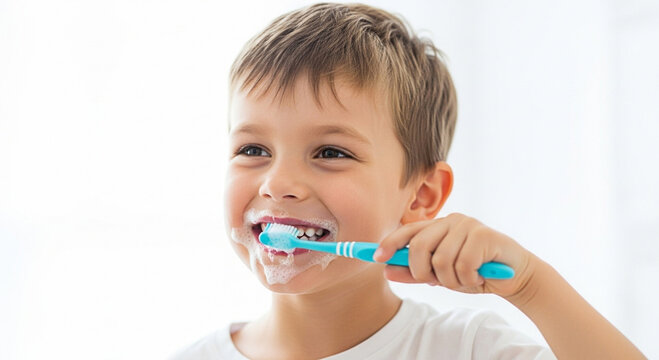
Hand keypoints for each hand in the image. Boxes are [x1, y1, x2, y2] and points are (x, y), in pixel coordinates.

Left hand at [374, 213, 534, 297]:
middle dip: (421, 270)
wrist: (514, 277)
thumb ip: (414, 272)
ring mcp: (468, 225)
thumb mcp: (440, 276)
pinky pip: (462, 264)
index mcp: (439, 227)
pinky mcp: (484, 235)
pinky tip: (478, 276)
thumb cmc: (475, 272)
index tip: (376, 258)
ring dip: (450, 279)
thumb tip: (386, 270)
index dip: (390, 244)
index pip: (408, 231)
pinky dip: (467, 278)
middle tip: (433, 281)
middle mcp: (451, 221)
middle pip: (419, 246)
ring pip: (441, 259)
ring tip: (464, 279)